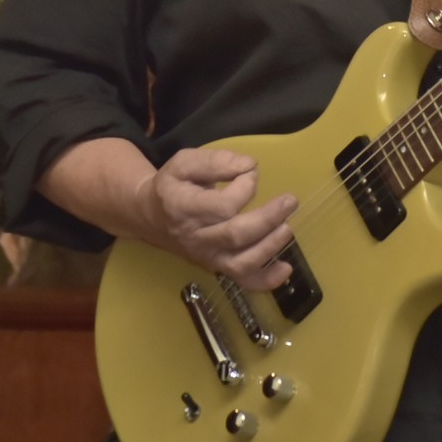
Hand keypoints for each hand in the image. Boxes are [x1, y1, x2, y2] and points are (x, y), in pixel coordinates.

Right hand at [131, 147, 296, 290]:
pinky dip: (266, 280)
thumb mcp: (185, 163)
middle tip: (290, 201)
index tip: (250, 172)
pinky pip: (241, 280)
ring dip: (270, 247)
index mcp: (184, 208)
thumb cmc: (173, 186)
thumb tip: (249, 165)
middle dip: (268, 218)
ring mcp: (207, 256)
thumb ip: (216, 161)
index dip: (244, 187)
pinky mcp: (216, 266)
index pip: (223, 206)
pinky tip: (286, 269)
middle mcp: (196, 237)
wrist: (150, 217)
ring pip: (241, 262)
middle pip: (236, 235)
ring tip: (288, 228)